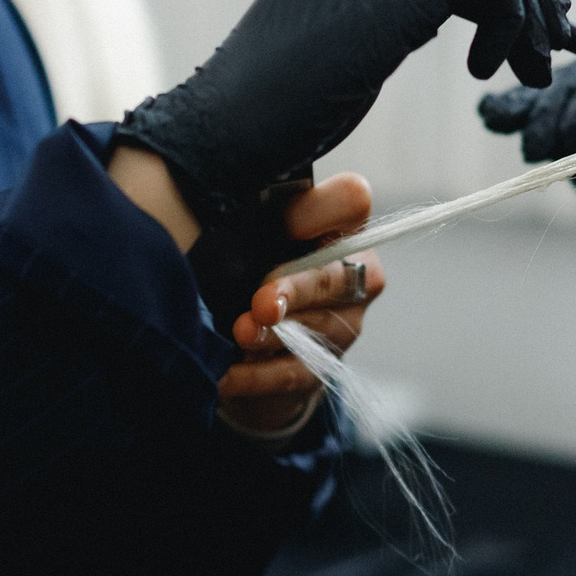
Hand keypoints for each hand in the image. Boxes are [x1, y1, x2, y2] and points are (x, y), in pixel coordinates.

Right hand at [117, 0, 570, 223]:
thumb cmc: (275, 113)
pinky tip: (484, 72)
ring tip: (531, 69)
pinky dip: (508, 23)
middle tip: (552, 43)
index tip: (520, 27)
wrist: (229, 127)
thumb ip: (389, 18)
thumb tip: (450, 19)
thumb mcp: (345, 51)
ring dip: (526, 12)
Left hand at [216, 174, 383, 432]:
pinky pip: (295, 372)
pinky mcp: (322, 367)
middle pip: (336, 276)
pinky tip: (228, 374)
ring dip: (274, 336)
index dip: (323, 208)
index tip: (288, 222)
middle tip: (260, 304)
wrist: (247, 341)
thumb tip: (223, 202)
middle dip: (296, 291)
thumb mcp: (245, 234)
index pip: (351, 200)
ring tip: (239, 335)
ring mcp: (343, 324)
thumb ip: (248, 216)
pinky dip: (257, 375)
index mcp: (335, 225)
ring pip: (318, 329)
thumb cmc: (246, 266)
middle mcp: (351, 272)